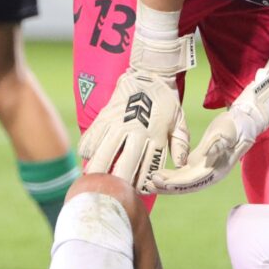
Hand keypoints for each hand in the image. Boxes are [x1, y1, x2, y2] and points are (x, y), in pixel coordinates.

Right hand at [80, 68, 187, 192]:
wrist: (149, 74)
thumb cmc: (166, 102)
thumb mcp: (179, 122)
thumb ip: (181, 144)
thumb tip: (181, 164)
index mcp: (156, 136)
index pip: (148, 169)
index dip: (141, 186)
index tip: (134, 193)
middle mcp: (137, 132)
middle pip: (124, 165)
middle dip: (118, 184)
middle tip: (111, 194)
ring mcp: (119, 123)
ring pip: (104, 153)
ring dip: (98, 170)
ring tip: (93, 182)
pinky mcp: (105, 115)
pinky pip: (92, 136)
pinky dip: (87, 149)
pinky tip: (87, 158)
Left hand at [149, 106, 254, 194]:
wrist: (242, 123)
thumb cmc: (234, 127)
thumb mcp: (227, 133)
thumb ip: (217, 144)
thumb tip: (207, 155)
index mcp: (217, 170)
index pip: (193, 180)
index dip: (176, 182)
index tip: (160, 181)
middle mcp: (210, 174)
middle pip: (185, 185)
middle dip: (167, 186)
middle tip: (149, 183)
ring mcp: (204, 170)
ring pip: (182, 182)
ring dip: (166, 184)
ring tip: (149, 184)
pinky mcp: (199, 164)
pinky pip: (182, 174)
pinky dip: (170, 176)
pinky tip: (157, 176)